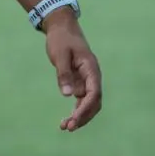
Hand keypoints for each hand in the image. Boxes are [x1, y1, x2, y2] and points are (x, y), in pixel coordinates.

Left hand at [43, 11, 102, 131]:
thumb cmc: (61, 39)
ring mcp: (87, 79)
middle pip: (94, 102)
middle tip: (68, 127)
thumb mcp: (60, 55)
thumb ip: (64, 74)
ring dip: (80, 116)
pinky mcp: (80, 81)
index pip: (94, 93)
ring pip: (88, 103)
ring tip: (65, 127)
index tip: (74, 119)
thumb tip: (67, 95)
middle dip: (83, 116)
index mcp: (91, 69)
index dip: (85, 108)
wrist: (61, 27)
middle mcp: (92, 76)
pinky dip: (75, 110)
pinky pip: (81, 99)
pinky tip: (67, 119)